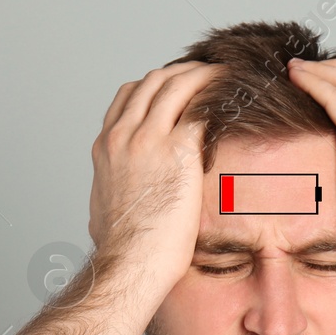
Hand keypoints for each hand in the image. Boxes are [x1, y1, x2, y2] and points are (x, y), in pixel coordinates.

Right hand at [87, 60, 223, 297]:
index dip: (155, 86)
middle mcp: (123, 135)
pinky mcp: (177, 150)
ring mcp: (148, 139)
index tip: (176, 89)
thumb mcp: (103, 210)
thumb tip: (111, 205)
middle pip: (153, 81)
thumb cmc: (123, 250)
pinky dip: (216, 96)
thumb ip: (111, 192)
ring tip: (224, 75)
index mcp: (106, 147)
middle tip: (207, 74)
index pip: (129, 96)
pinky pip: (200, 107)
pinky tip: (232, 98)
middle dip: (182, 72)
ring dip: (202, 75)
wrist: (131, 262)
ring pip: (176, 84)